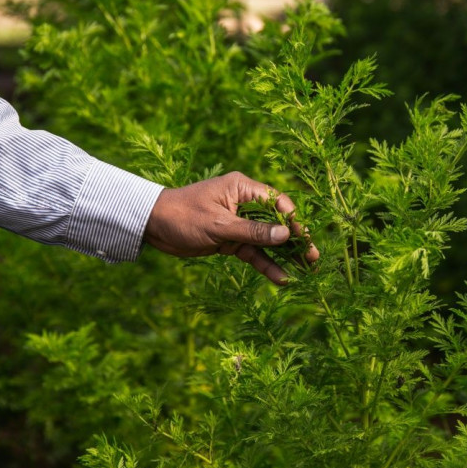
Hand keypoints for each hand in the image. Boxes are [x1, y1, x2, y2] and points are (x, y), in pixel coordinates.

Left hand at [143, 171, 318, 284]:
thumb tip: (285, 236)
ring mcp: (239, 223)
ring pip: (268, 241)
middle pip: (277, 223)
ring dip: (284, 256)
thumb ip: (253, 232)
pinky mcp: (231, 240)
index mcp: (243, 189)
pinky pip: (253, 252)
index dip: (292, 222)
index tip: (303, 239)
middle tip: (314, 258)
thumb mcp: (219, 226)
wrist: (152, 226)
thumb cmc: (183, 216)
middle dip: (295, 241)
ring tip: (306, 271)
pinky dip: (265, 264)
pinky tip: (281, 278)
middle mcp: (244, 204)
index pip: (277, 203)